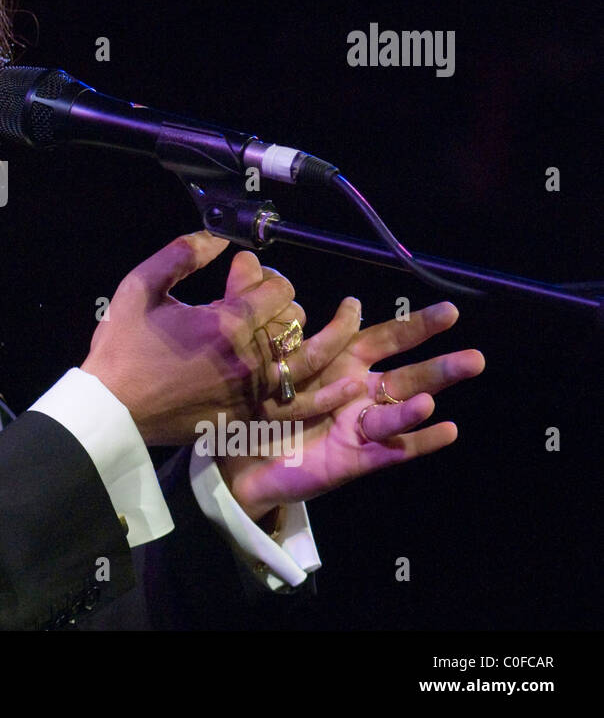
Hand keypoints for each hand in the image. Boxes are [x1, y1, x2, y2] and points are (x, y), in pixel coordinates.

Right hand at [81, 234, 362, 445]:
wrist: (112, 409)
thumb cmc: (121, 348)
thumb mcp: (141, 287)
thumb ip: (181, 254)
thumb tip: (218, 236)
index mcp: (224, 323)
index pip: (276, 289)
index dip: (267, 275)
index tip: (247, 273)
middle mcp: (247, 358)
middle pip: (294, 320)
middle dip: (285, 302)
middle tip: (268, 297)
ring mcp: (251, 392)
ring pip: (308, 358)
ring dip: (333, 336)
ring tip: (351, 317)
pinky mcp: (248, 418)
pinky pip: (300, 406)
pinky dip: (329, 394)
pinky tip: (352, 382)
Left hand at [218, 300, 484, 520]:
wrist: (240, 457)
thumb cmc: (254, 403)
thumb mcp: (253, 353)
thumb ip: (249, 307)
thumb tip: (243, 260)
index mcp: (341, 363)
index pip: (384, 338)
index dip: (412, 325)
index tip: (446, 310)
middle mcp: (359, 392)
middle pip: (406, 373)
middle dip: (440, 362)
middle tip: (478, 356)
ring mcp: (361, 426)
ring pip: (401, 409)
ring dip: (423, 400)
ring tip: (435, 395)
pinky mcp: (355, 457)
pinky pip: (392, 449)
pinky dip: (418, 439)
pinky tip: (447, 430)